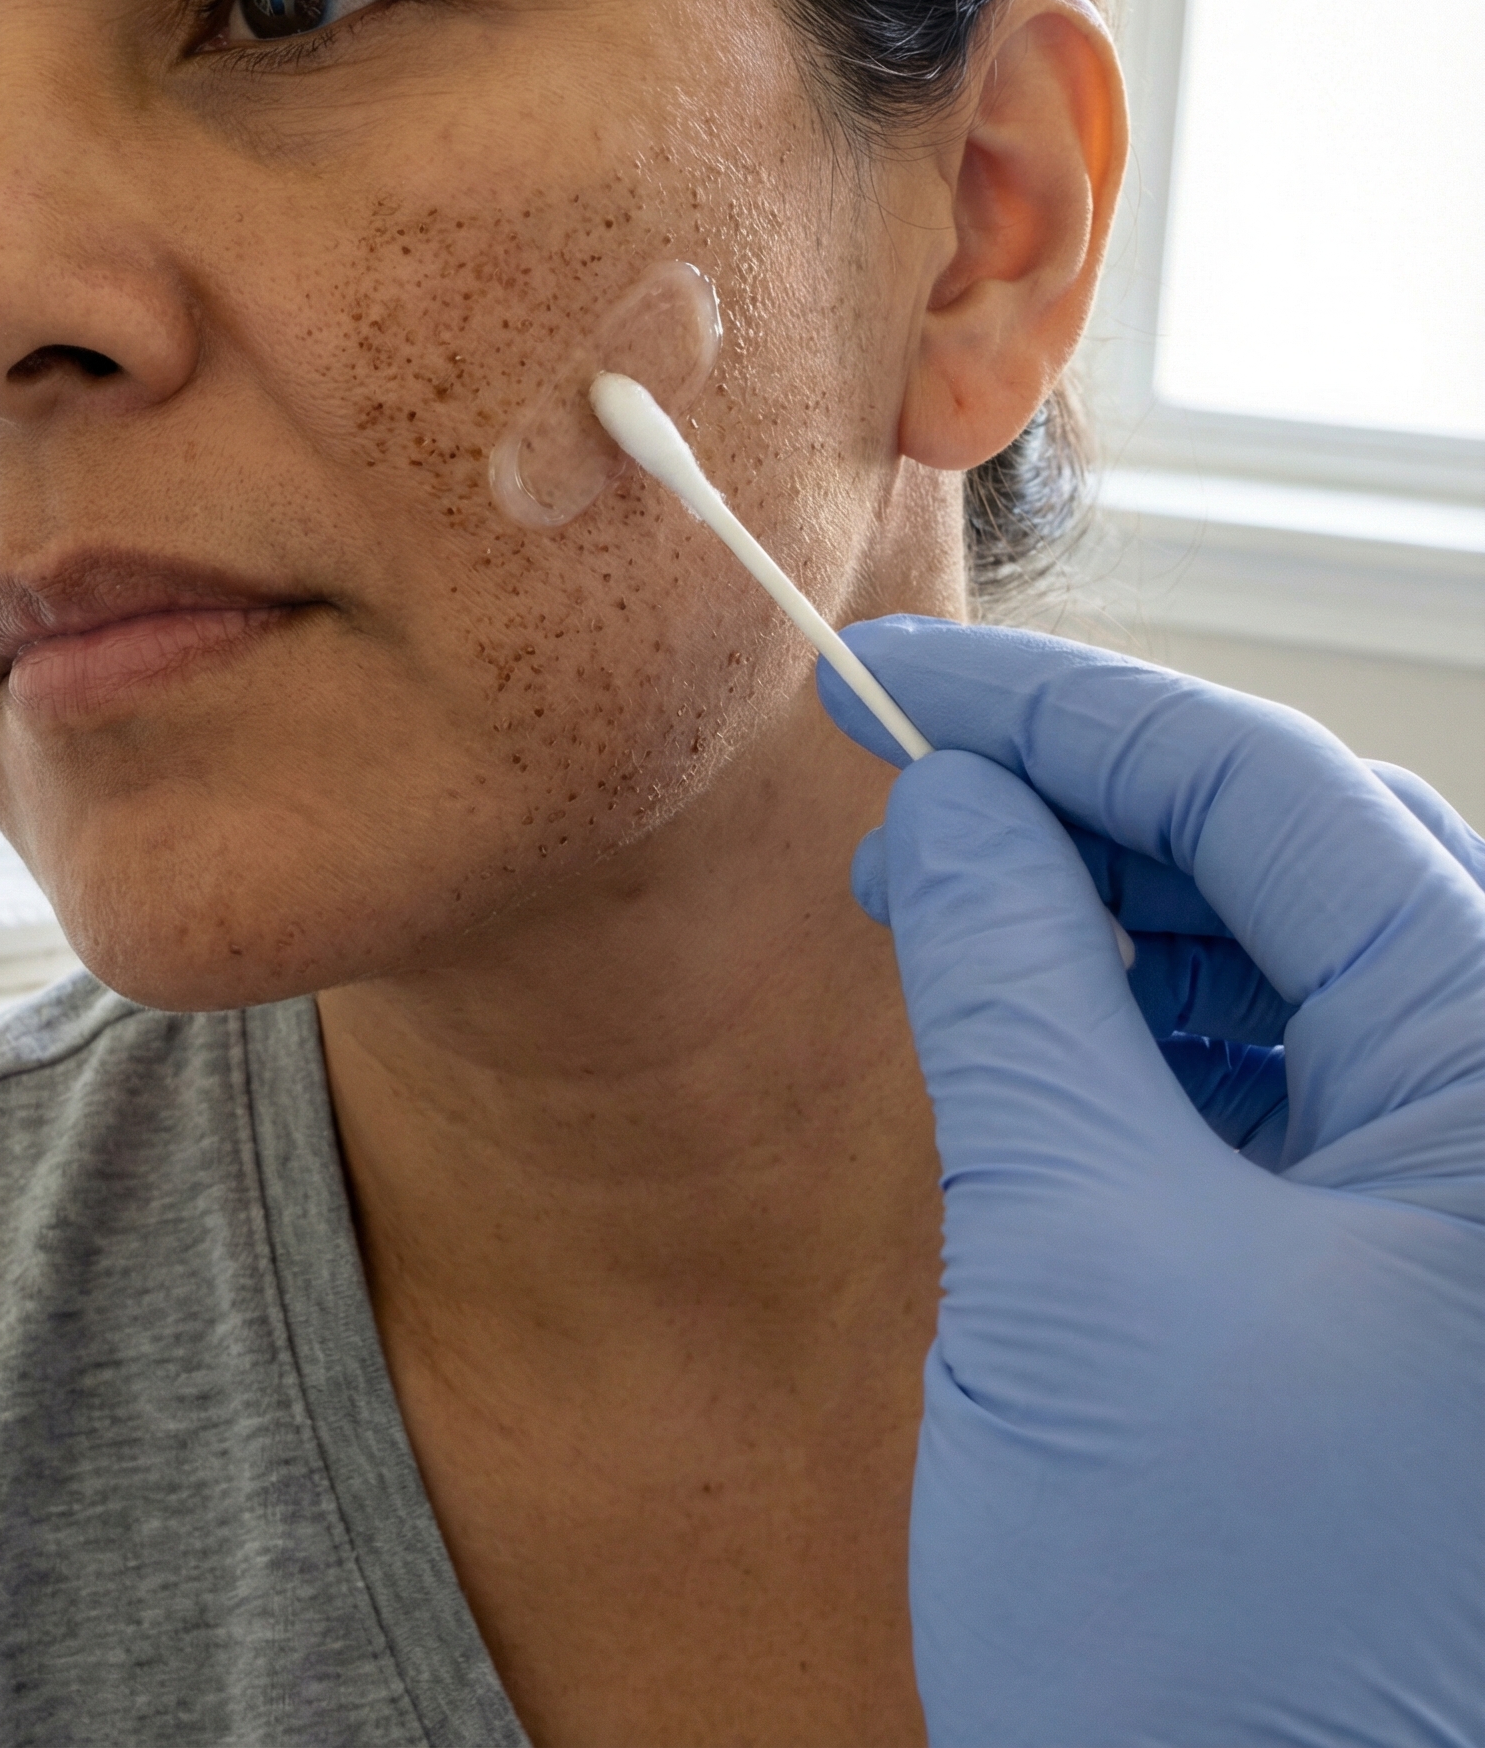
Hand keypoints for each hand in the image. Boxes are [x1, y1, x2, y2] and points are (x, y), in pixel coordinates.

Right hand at [818, 617, 1484, 1746]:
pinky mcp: (1403, 1290)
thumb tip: (949, 809)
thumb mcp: (1072, 1253)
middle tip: (906, 784)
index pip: (1269, 791)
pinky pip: (1287, 1084)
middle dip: (1093, 799)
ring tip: (957, 896)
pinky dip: (1154, 1027)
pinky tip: (1046, 1026)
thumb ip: (1015, 985)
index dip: (1059, 713)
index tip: (885, 686)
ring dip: (1122, 909)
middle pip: (1304, 857)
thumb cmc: (1209, 1624)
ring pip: (1299, 964)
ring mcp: (1469, 1213)